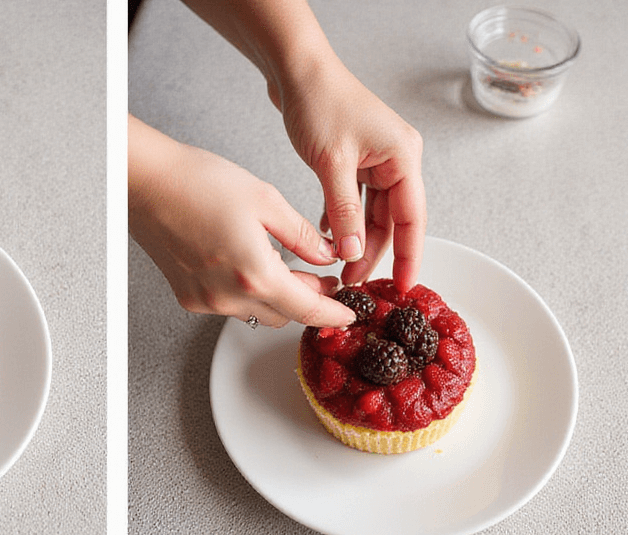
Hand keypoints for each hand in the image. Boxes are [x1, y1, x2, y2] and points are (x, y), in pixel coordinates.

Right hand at [129, 117, 358, 327]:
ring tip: (290, 270)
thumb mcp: (265, 200)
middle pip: (283, 316)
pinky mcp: (190, 298)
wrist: (148, 184)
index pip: (306, 309)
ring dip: (279, 298)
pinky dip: (250, 292)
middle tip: (324, 280)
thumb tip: (326, 256)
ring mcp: (207, 302)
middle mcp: (229, 297)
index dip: (333, 314)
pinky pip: (231, 306)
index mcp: (255, 273)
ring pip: (258, 313)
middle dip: (307, 302)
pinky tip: (252, 266)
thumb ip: (301, 235)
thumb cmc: (199, 182)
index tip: (350, 314)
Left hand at [276, 47, 425, 291]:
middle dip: (372, 254)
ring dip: (356, 242)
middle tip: (352, 284)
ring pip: (372, 215)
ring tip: (339, 269)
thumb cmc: (320, 101)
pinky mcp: (357, 162)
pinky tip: (330, 238)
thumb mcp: (332, 163)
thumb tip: (353, 254)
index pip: (413, 218)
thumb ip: (345, 212)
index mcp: (402, 157)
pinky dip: (344, 222)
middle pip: (391, 221)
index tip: (404, 288)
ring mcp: (377, 161)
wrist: (298, 70)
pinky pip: (356, 203)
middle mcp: (396, 159)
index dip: (409, 256)